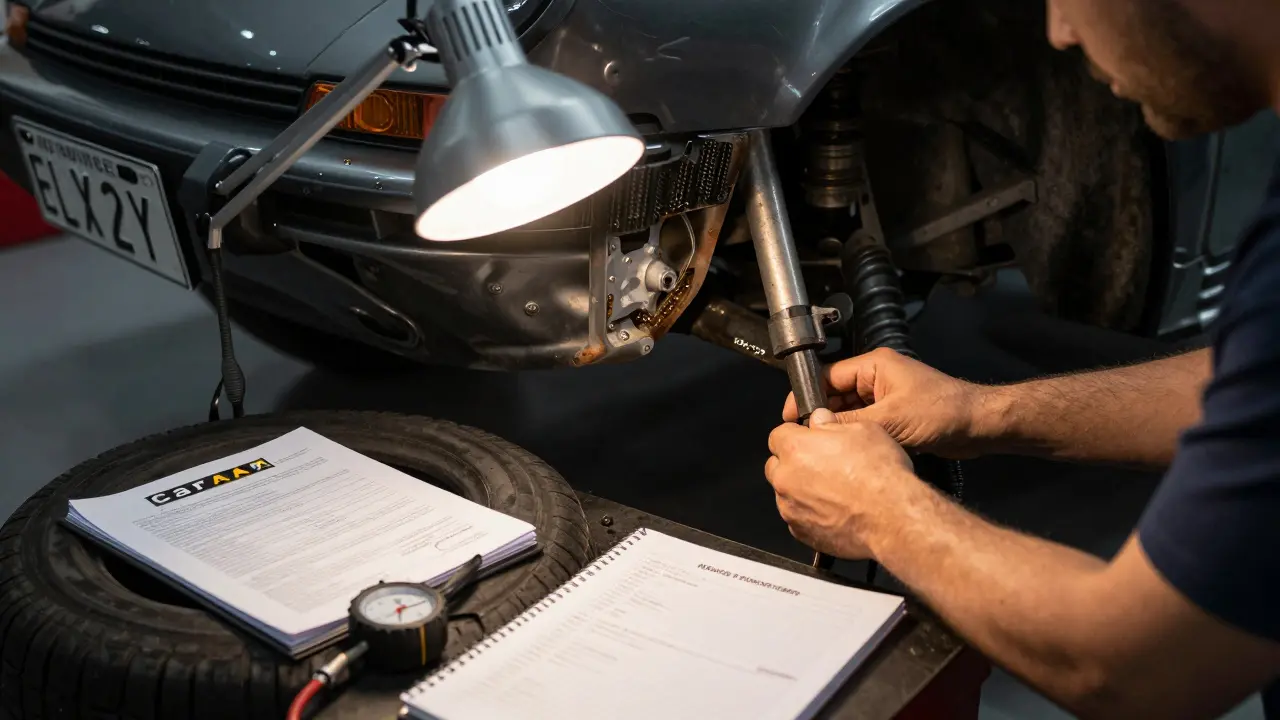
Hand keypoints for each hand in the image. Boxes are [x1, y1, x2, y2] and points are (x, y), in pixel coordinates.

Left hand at [765, 409, 924, 559]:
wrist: (892, 518)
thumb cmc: (880, 475)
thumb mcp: (863, 430)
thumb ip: (831, 424)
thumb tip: (820, 420)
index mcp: (796, 448)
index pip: (778, 434)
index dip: (796, 435)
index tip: (809, 439)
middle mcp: (786, 478)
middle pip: (776, 465)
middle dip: (793, 463)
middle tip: (822, 464)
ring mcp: (790, 508)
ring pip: (786, 493)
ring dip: (801, 489)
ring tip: (833, 490)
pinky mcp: (801, 532)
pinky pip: (797, 518)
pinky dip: (810, 514)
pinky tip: (834, 510)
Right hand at [781, 348, 990, 458]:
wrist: (980, 426)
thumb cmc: (944, 412)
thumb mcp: (890, 419)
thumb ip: (851, 422)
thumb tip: (819, 428)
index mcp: (875, 365)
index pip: (827, 376)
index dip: (808, 396)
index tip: (793, 416)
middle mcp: (878, 377)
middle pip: (836, 394)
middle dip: (823, 415)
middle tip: (809, 436)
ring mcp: (886, 396)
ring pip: (850, 411)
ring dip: (841, 427)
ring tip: (827, 446)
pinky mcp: (894, 414)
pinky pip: (865, 423)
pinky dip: (857, 435)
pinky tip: (850, 450)